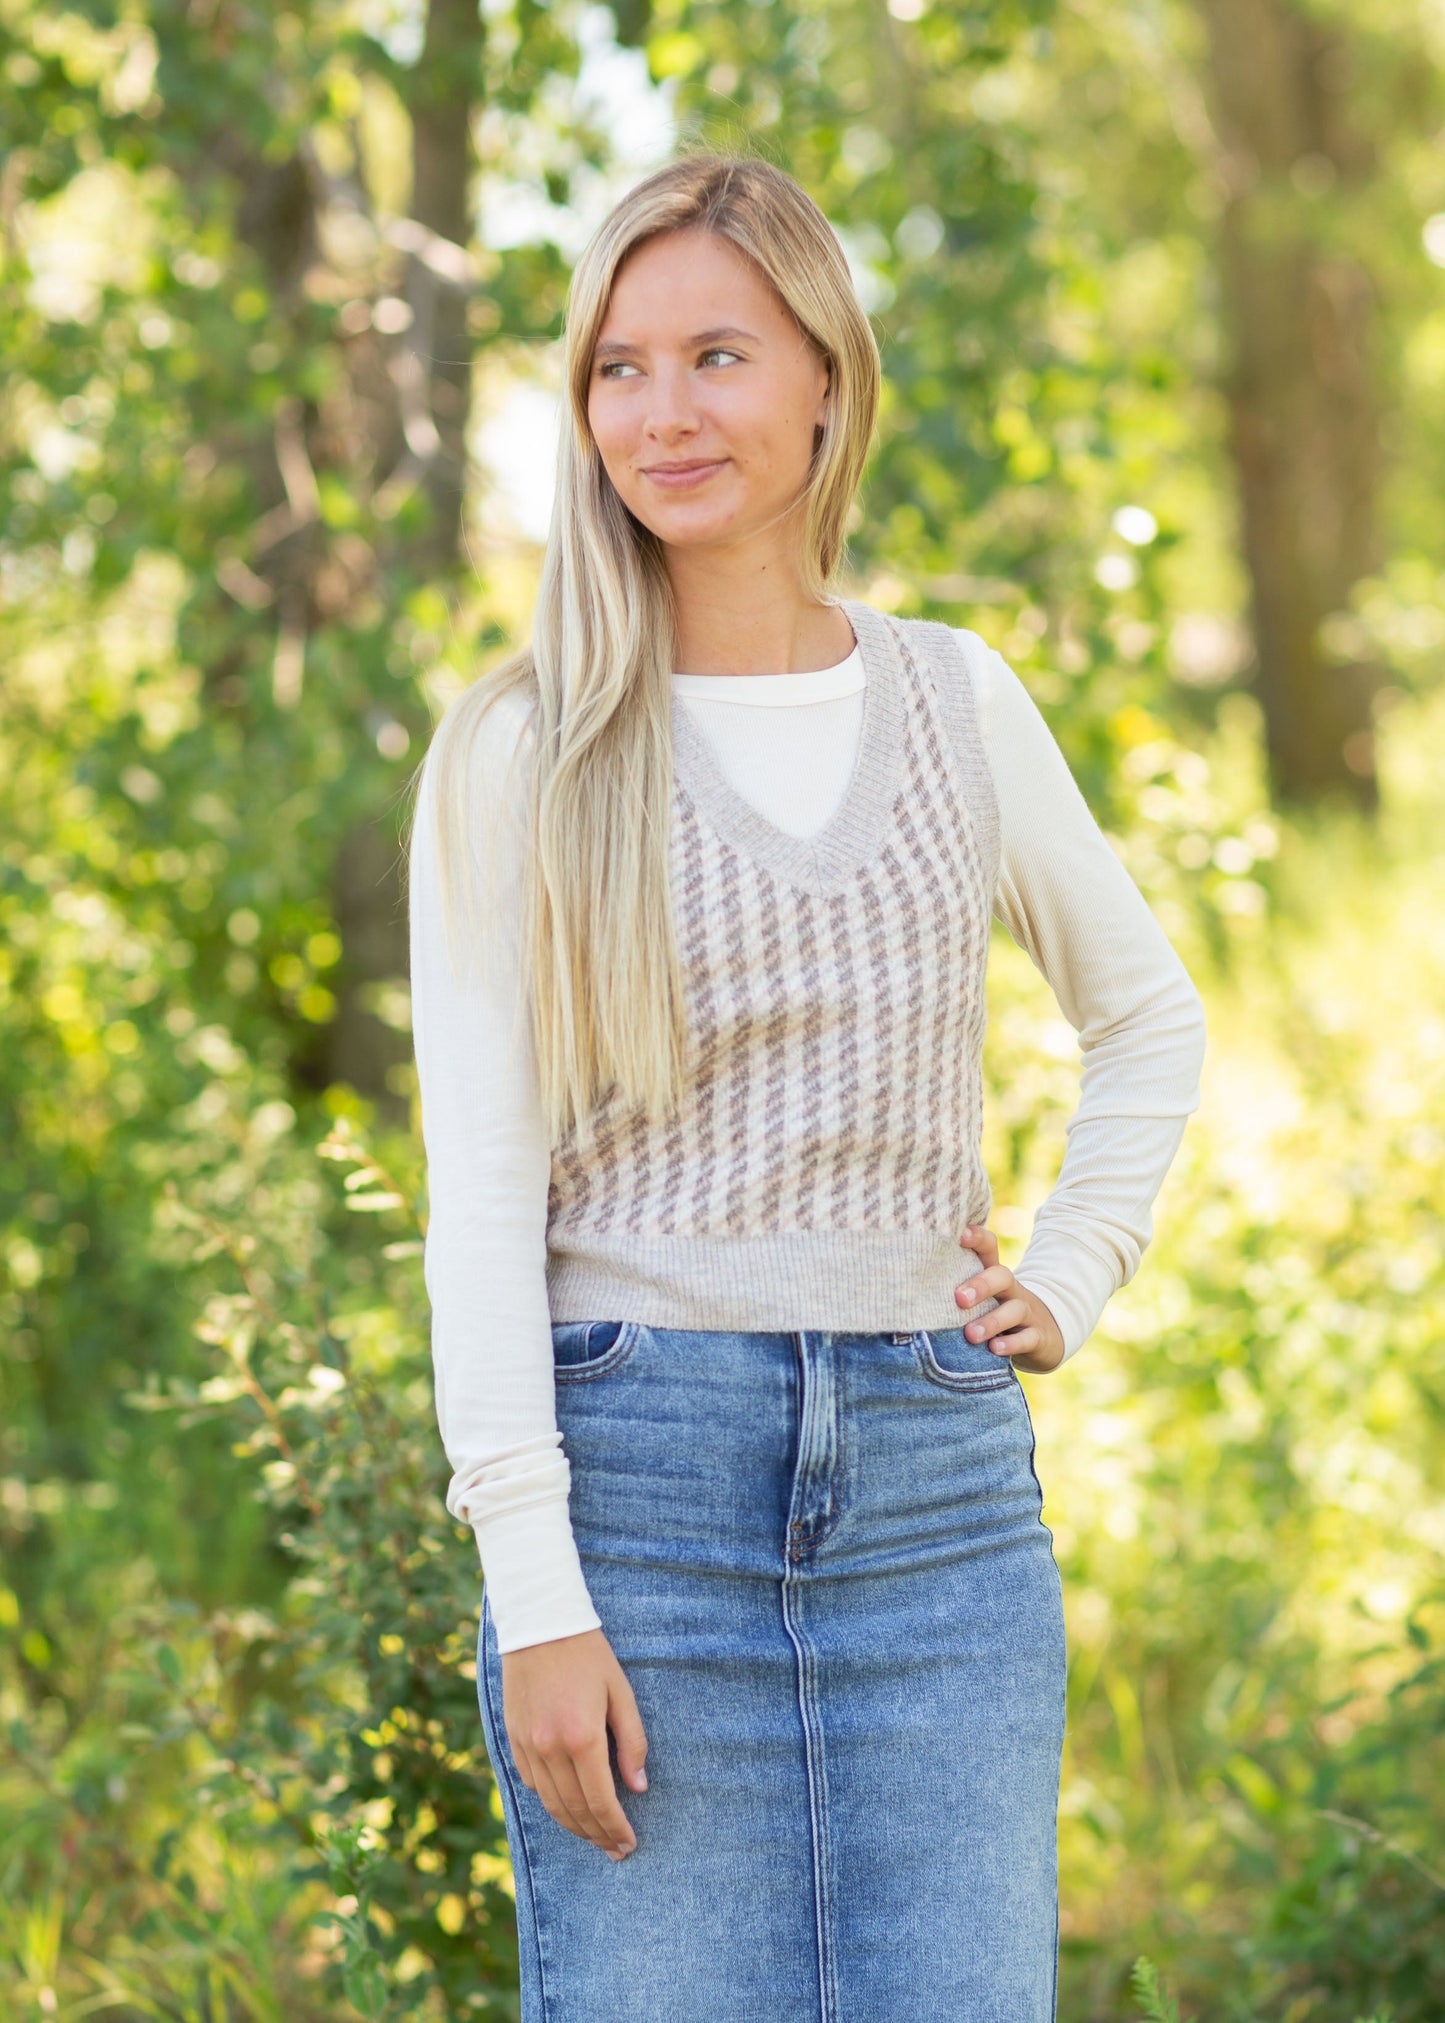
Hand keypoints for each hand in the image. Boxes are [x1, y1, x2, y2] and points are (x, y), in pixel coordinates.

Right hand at [501, 1627, 648, 1859]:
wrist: (540, 1622)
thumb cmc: (588, 1654)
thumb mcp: (621, 1692)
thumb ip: (632, 1742)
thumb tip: (638, 1787)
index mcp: (582, 1737)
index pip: (601, 1802)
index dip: (616, 1829)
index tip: (629, 1844)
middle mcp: (550, 1748)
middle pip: (574, 1811)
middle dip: (597, 1836)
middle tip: (615, 1851)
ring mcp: (528, 1744)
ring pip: (550, 1803)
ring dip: (574, 1827)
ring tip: (594, 1838)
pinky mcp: (513, 1738)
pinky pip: (532, 1783)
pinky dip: (550, 1801)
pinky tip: (567, 1806)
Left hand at [955, 1223, 1065, 1373]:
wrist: (1043, 1335)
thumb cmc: (993, 1312)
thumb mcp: (978, 1298)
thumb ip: (949, 1290)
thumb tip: (897, 1290)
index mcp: (992, 1275)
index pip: (988, 1247)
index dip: (976, 1238)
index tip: (958, 1235)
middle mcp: (1010, 1290)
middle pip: (1001, 1275)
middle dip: (981, 1284)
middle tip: (959, 1298)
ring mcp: (1026, 1312)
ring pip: (1014, 1309)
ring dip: (992, 1321)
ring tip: (971, 1334)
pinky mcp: (1037, 1335)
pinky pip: (1027, 1337)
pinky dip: (1011, 1344)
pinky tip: (994, 1350)